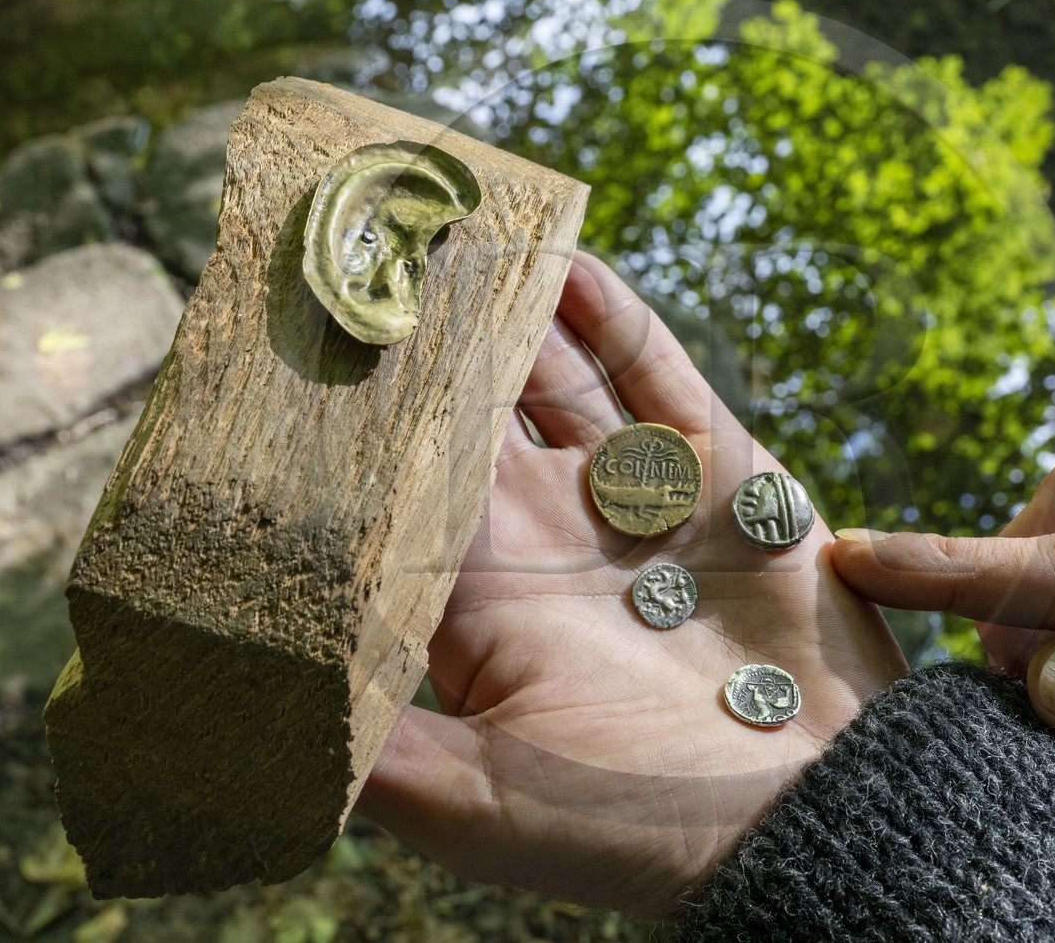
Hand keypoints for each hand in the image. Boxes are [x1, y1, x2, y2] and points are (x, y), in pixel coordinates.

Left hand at [355, 253, 907, 916]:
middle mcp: (548, 532)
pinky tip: (567, 261)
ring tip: (453, 229)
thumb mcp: (484, 805)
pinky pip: (654, 370)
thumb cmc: (641, 823)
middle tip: (366, 246)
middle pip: (467, 407)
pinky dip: (612, 315)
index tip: (295, 342)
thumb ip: (371, 755)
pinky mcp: (719, 469)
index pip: (393, 481)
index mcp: (481, 597)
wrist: (817, 810)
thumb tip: (237, 726)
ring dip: (507, 303)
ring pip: (552, 372)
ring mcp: (633, 494)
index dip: (348, 417)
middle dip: (420, 336)